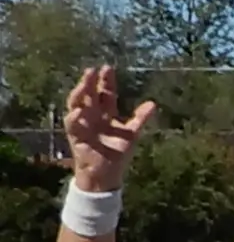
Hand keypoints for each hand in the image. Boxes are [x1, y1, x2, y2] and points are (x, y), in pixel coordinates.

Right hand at [61, 66, 156, 188]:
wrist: (107, 173)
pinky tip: (78, 111)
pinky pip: (72, 125)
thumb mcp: (132, 134)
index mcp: (106, 113)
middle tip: (93, 70)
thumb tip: (153, 104)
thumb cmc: (117, 153)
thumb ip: (140, 118)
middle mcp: (93, 115)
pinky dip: (74, 118)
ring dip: (79, 94)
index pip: (105, 93)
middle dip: (90, 82)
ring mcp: (83, 124)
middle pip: (89, 94)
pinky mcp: (76, 135)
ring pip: (77, 104)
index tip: (108, 68)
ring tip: (84, 83)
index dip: (106, 81)